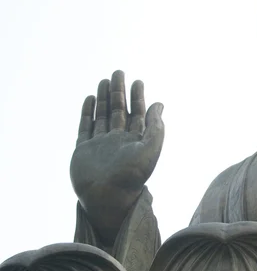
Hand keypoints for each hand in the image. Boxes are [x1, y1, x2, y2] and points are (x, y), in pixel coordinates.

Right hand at [70, 70, 163, 245]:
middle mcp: (118, 141)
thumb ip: (156, 127)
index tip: (138, 81)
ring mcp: (100, 145)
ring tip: (105, 81)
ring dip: (104, 98)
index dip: (138, 97)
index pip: (137, 113)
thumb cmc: (132, 176)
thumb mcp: (151, 149)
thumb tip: (159, 105)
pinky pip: (85, 127)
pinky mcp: (83, 150)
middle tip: (119, 72)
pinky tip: (91, 99)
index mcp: (136, 141)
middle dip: (119, 92)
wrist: (108, 198)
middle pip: (119, 110)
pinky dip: (88, 112)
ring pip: (102, 115)